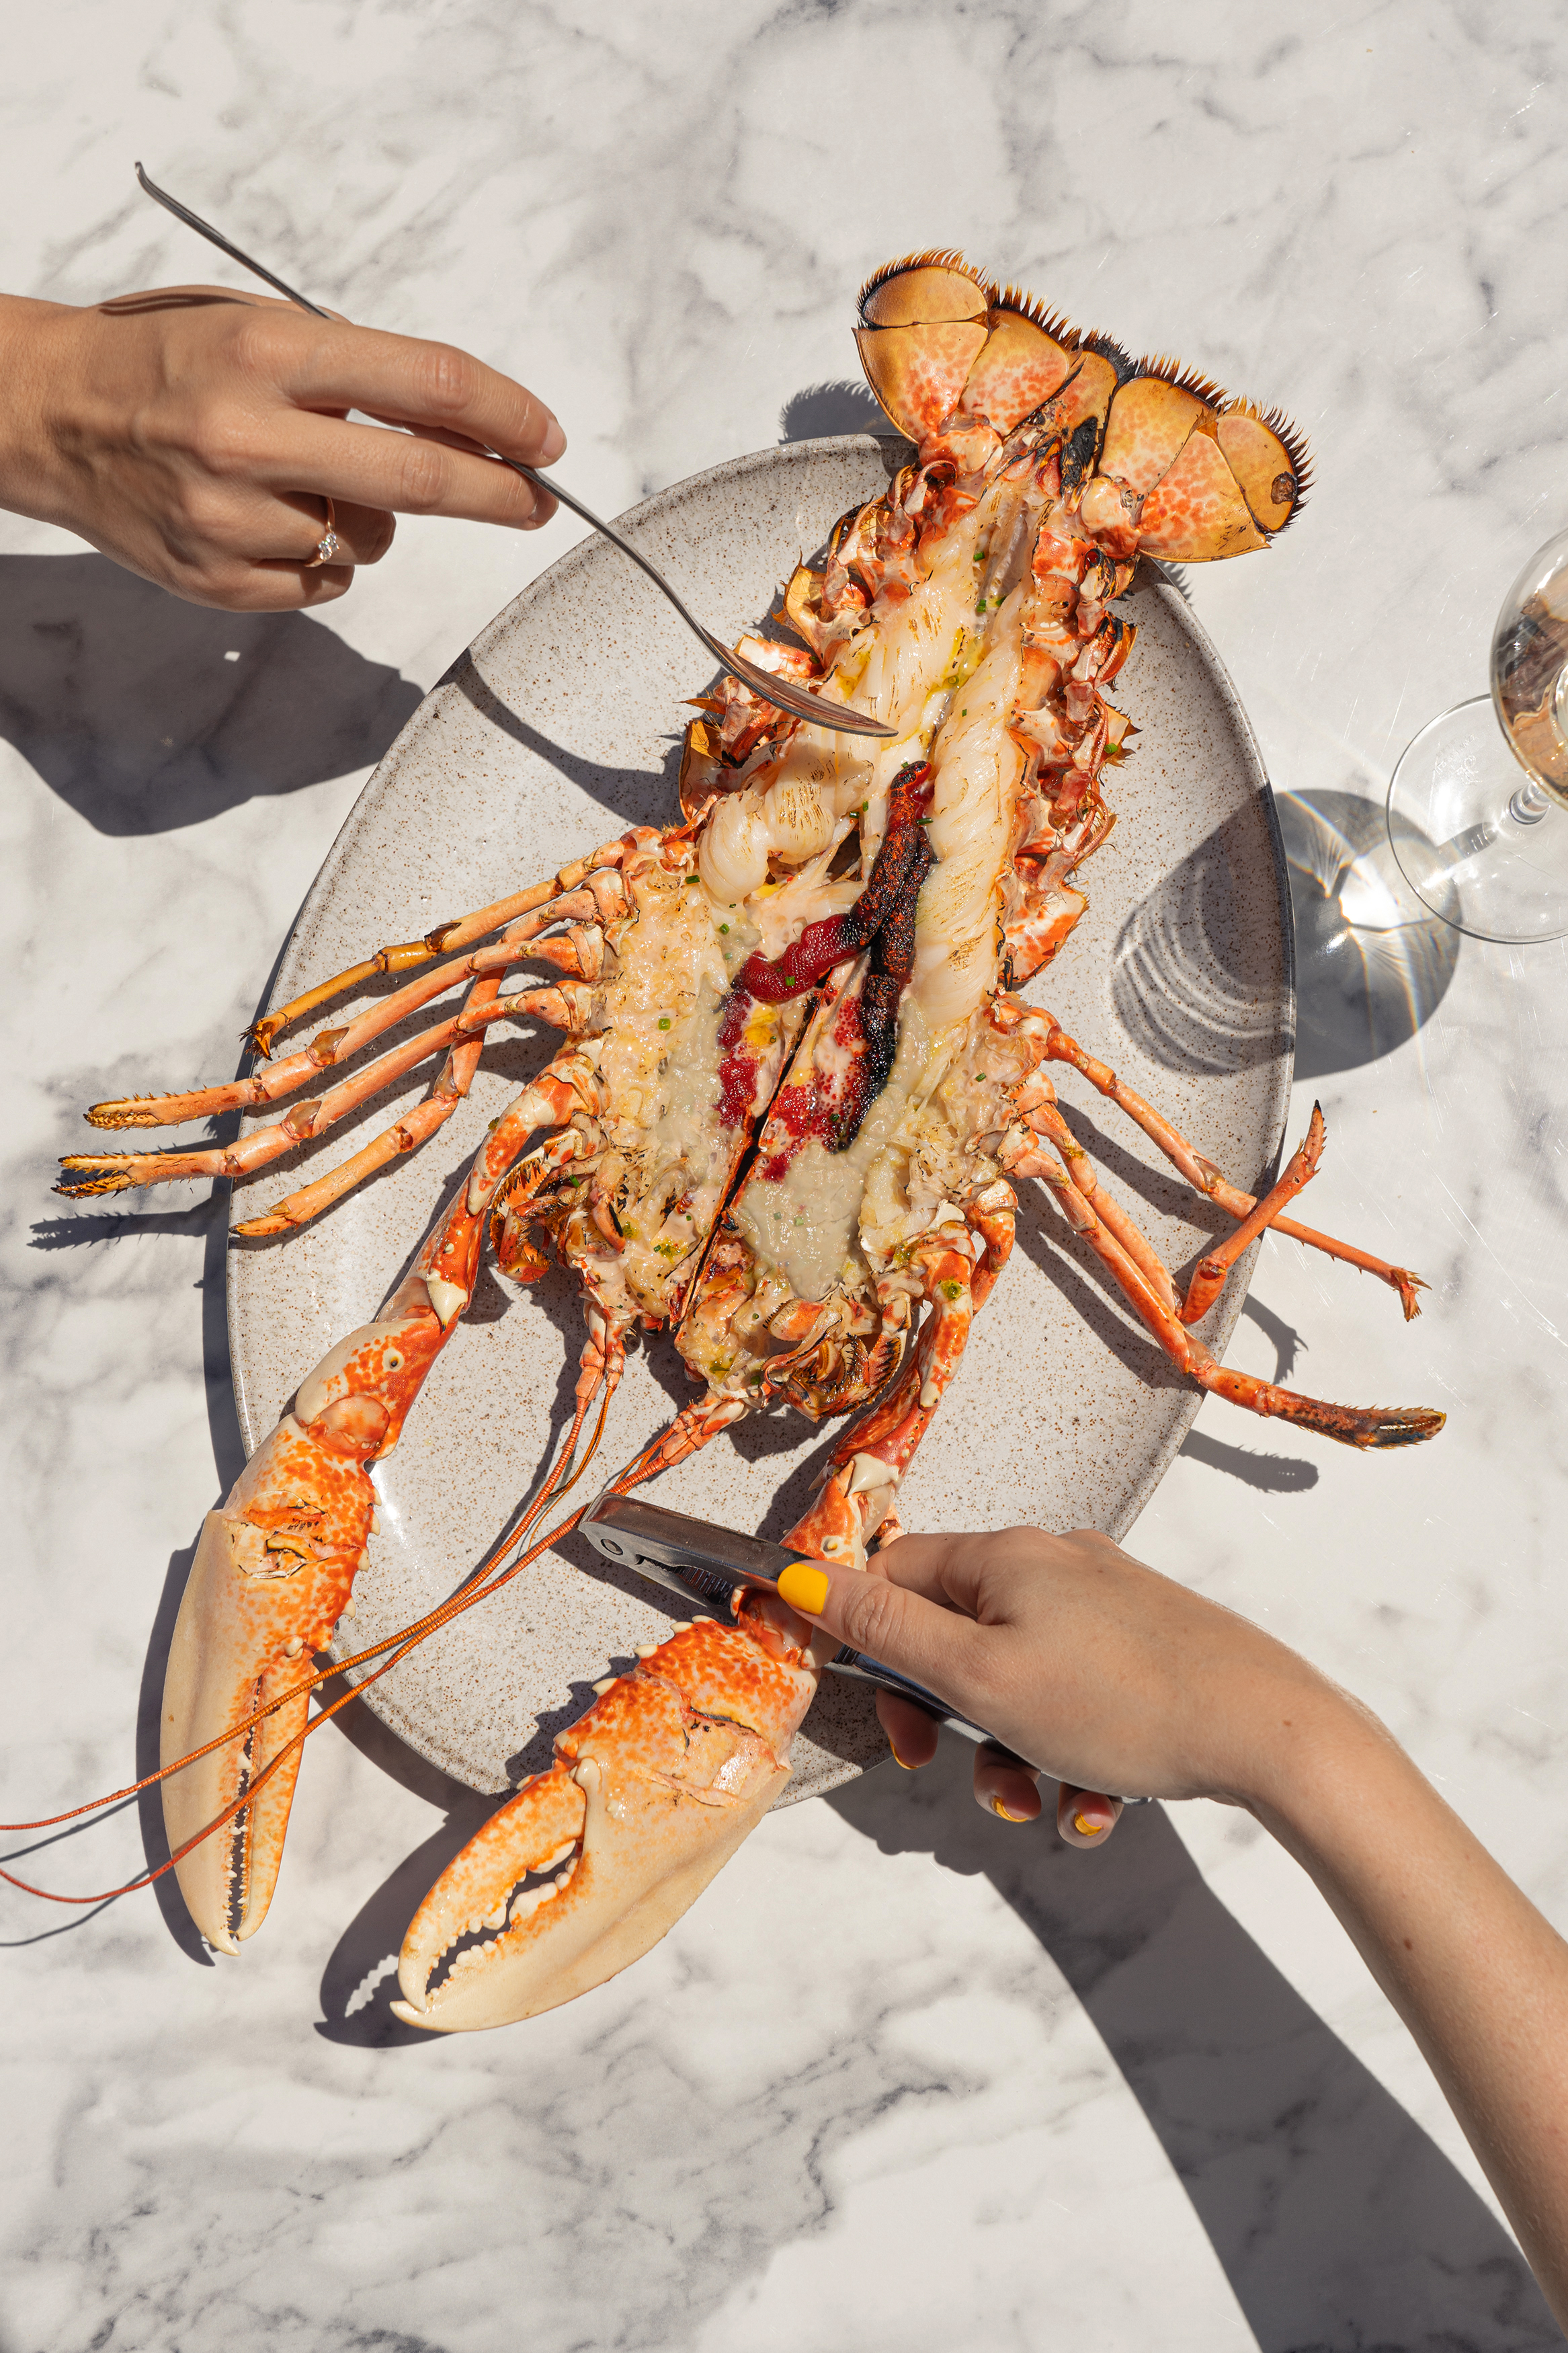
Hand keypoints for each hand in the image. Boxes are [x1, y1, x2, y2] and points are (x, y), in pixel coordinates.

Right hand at [0, 287, 565, 610]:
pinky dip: (323, 557)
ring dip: (369, 517)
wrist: (52, 415)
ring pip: (369, 540)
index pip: (425, 383)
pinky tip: (272, 519)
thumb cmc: (168, 364)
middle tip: (537, 500)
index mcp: (269, 353)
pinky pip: (324, 582)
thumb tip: (468, 429)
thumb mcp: (260, 330)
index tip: (543, 439)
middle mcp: (249, 435)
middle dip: (496, 493)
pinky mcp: (219, 579)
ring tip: (306, 480)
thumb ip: (357, 374)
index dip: (503, 415)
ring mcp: (231, 516)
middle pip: (419, 478)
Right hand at [776, 1525, 1339, 1842]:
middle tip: (945, 1769)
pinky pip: (1077, 1705)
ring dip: (1010, 1755)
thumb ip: (886, 1628)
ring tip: (1041, 1806)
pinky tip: (1095, 1805)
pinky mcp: (1149, 1650)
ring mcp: (1107, 1606)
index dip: (865, 1639)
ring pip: (1018, 1682)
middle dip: (947, 1718)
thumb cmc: (1125, 1702)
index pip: (894, 1571)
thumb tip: (800, 1576)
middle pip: (955, 1634)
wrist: (1269, 1732)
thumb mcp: (979, 1676)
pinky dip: (1070, 1759)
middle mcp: (1056, 1565)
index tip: (877, 1710)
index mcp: (1007, 1555)